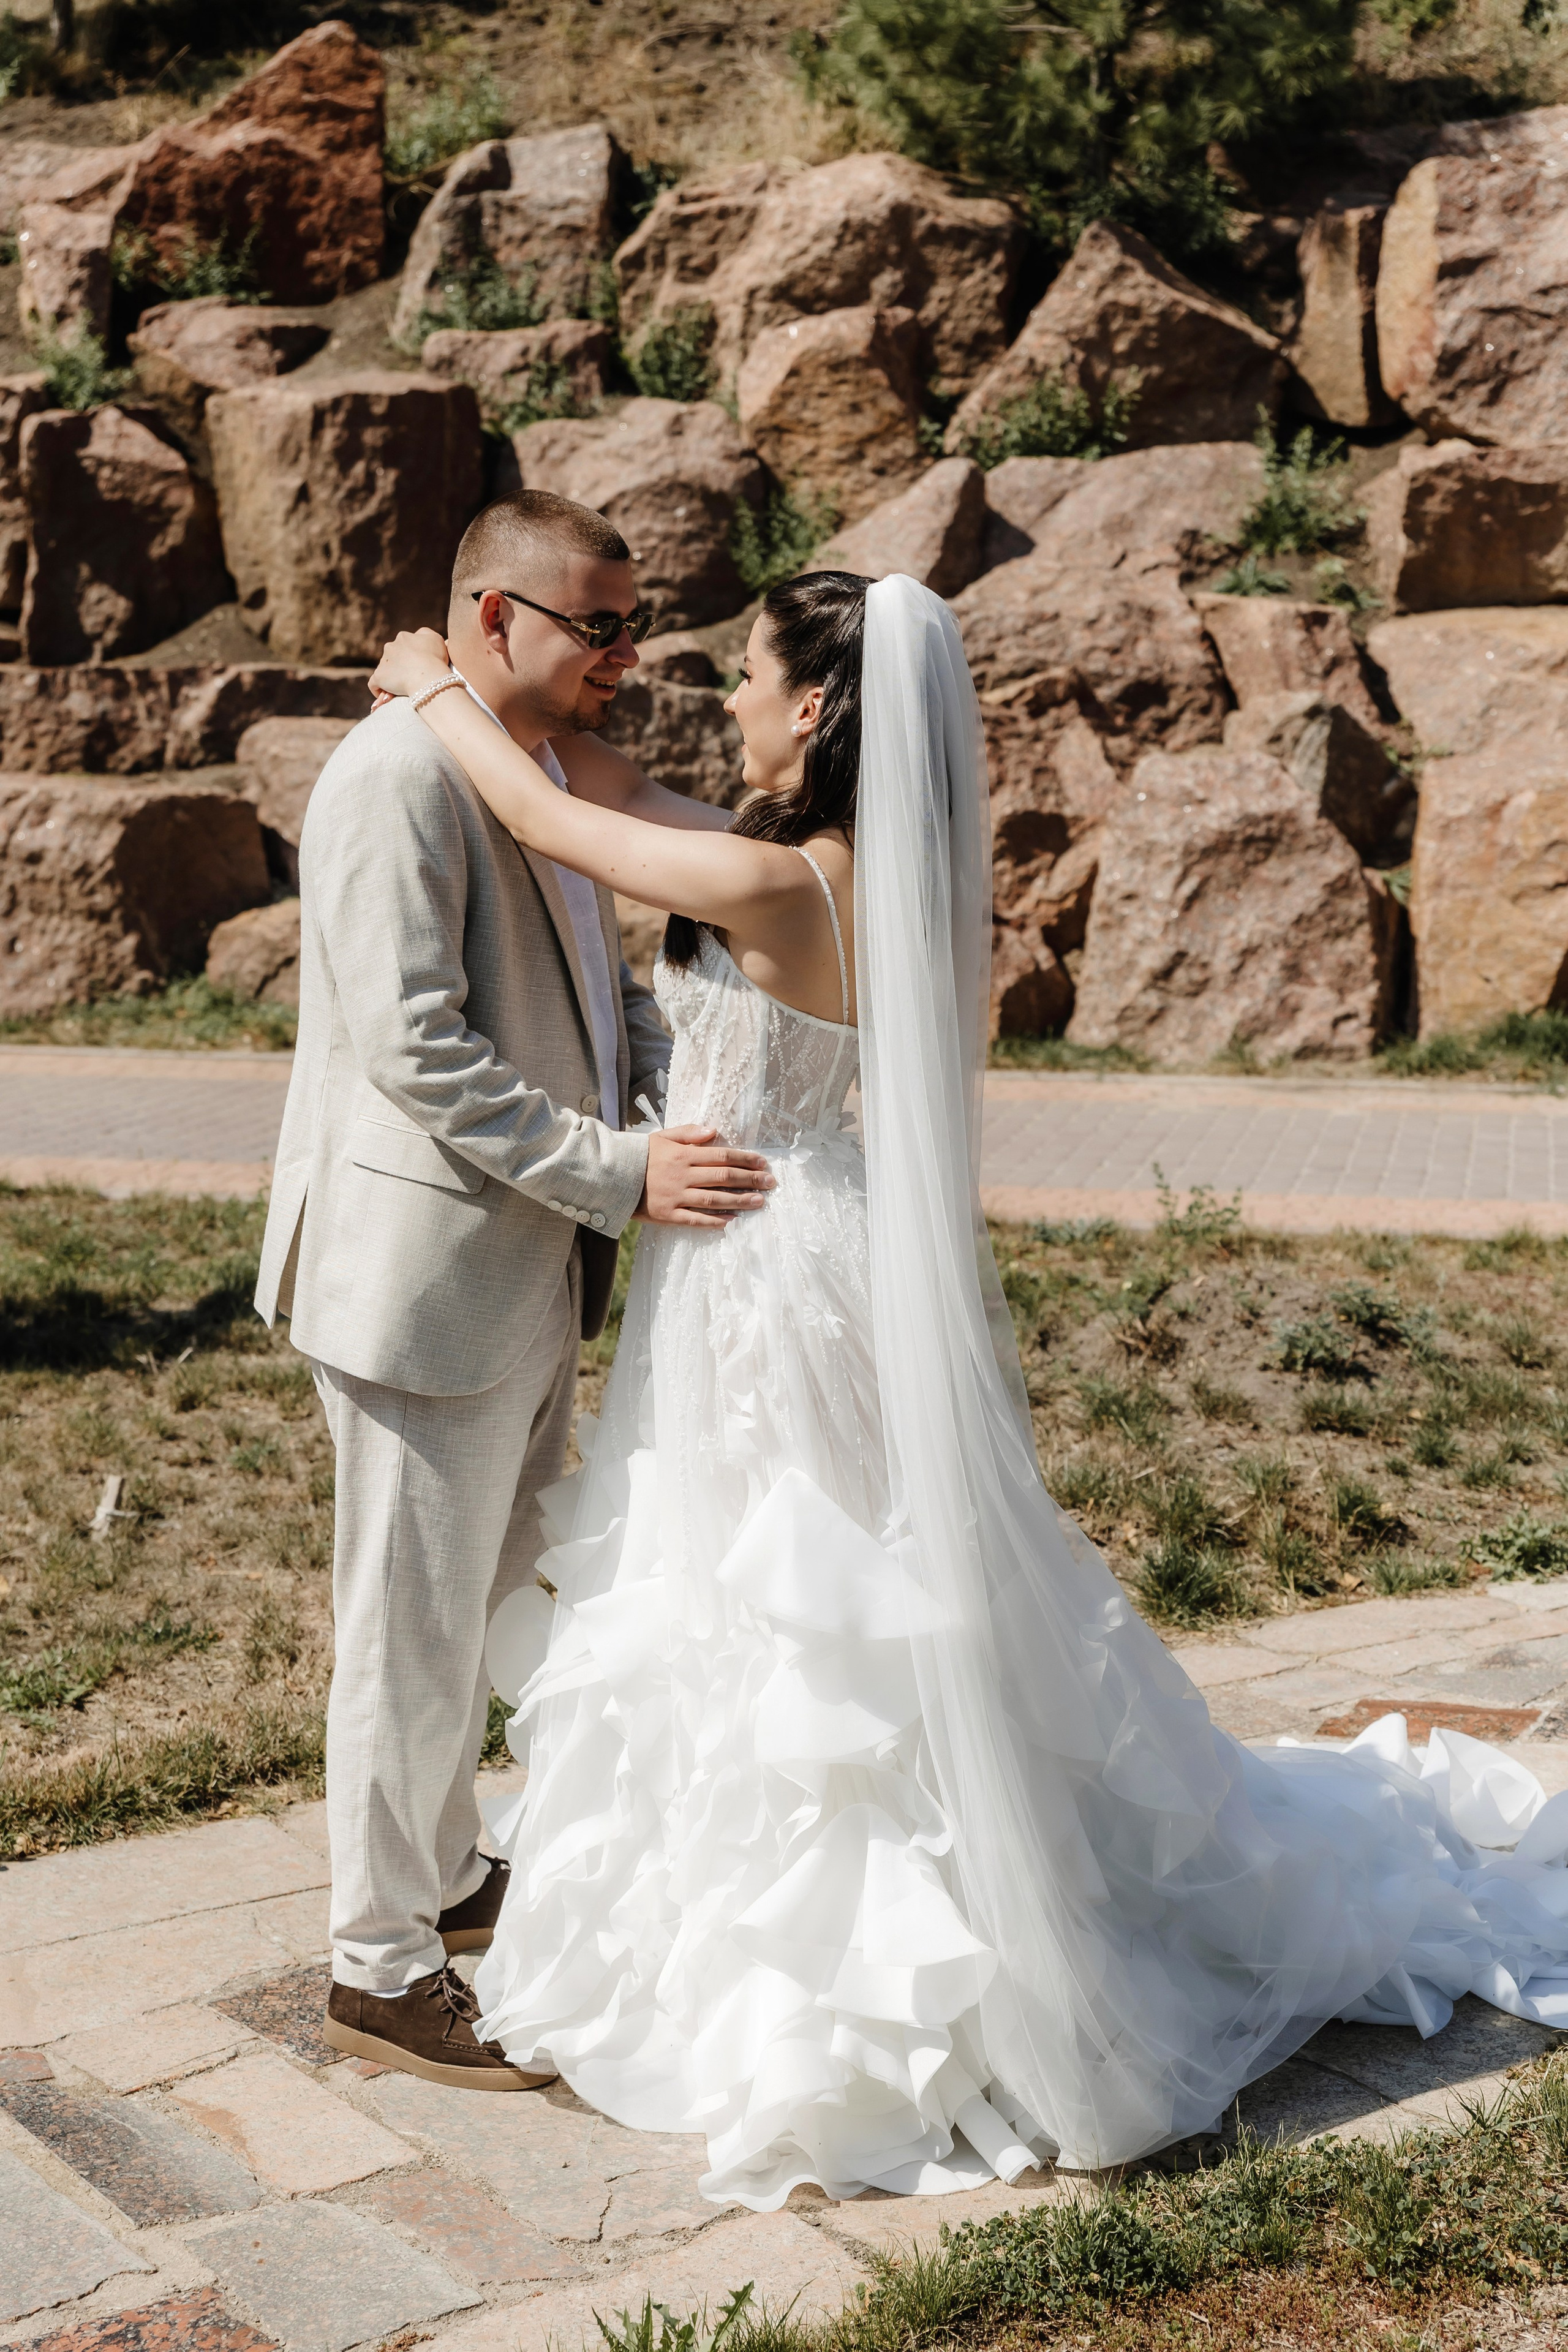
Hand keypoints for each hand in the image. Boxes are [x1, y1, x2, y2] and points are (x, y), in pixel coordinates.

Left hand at [369, 628, 452, 702]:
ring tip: (403, 690)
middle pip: (393, 658)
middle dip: (400, 667)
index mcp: (403, 637)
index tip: (418, 667)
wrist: (427, 676)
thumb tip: (419, 637)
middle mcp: (390, 646)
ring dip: (392, 679)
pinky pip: (374, 684)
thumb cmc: (435, 659)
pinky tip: (386, 697)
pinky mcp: (378, 677)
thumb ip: (425, 634)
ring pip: (385, 671)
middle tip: (411, 679)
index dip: (410, 657)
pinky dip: (379, 689)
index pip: (404, 646)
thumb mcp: (435, 638)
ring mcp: (383, 662)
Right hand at [637, 1126, 773, 1228]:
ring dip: (739, 1201)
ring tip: (759, 1202)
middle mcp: (683, 1175)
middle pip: (723, 1177)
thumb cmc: (640, 1155)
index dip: (745, 1159)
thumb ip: (688, 1133)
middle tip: (770, 1183)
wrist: (611, 1176)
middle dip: (750, 1179)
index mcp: (683, 1154)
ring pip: (714, 1199)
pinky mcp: (668, 1215)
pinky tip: (732, 1221)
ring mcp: (676, 1196)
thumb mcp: (662, 1137)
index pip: (722, 1155)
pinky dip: (714, 1221)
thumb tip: (713, 1131)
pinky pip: (695, 1220)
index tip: (763, 1163)